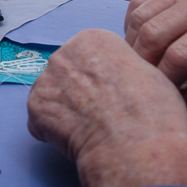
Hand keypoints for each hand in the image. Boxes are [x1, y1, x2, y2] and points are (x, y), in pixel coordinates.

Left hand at [27, 29, 186, 186]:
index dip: (99, 79)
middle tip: (99, 113)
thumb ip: (119, 66)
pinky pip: (40, 121)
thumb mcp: (145, 70)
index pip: (86, 56)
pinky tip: (77, 138)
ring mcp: (45, 80)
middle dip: (77, 93)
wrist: (136, 146)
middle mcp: (63, 54)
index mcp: (92, 39)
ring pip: (51, 97)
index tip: (111, 93)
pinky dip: (53, 133)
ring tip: (90, 127)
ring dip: (64, 112)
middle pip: (65, 73)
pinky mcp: (35, 108)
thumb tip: (112, 78)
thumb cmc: (151, 112)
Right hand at [124, 0, 186, 107]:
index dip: (164, 81)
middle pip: (151, 35)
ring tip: (143, 64)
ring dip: (133, 45)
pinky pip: (139, 4)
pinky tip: (144, 43)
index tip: (163, 96)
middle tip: (146, 83)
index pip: (179, 56)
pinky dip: (133, 26)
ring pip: (139, 17)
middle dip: (142, 65)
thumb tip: (174, 104)